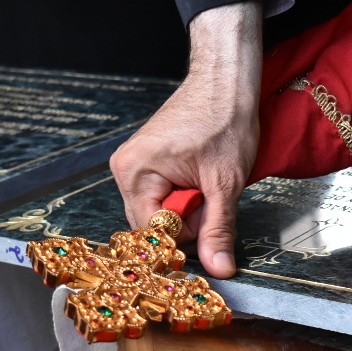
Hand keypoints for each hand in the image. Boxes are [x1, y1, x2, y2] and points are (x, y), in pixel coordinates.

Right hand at [110, 1, 262, 278]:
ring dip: (189, 207)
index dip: (184, 237)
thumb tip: (218, 268)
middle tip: (212, 194)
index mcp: (135, 173)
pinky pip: (162, 195)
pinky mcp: (147, 162)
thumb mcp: (225, 183)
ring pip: (160, 211)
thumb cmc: (224, 120)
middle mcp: (125, 169)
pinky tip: (200, 177)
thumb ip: (218, 229)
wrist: (226, 82)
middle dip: (187, 221)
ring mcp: (134, 165)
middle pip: (152, 224)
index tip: (209, 228)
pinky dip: (185, 195)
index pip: (151, 232)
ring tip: (208, 181)